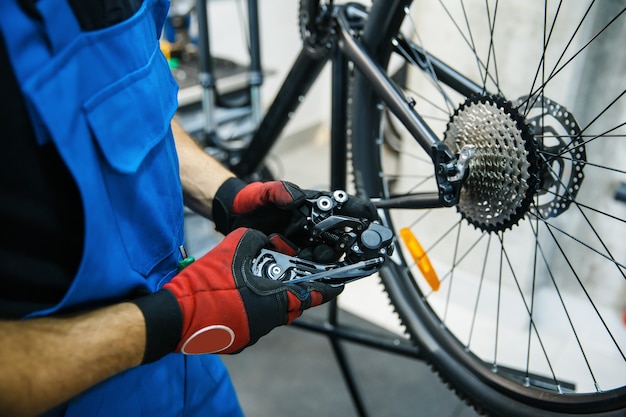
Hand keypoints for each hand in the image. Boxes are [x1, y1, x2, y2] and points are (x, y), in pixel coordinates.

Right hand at [161, 228, 341, 354]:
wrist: (174, 316)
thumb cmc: (204, 285)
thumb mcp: (233, 249)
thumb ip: (256, 241)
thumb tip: (265, 241)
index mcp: (272, 301)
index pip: (309, 295)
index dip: (325, 288)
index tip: (336, 283)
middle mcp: (267, 322)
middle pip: (290, 305)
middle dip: (292, 290)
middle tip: (289, 277)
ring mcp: (252, 334)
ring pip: (270, 315)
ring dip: (269, 300)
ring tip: (256, 285)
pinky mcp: (238, 341)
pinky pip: (253, 323)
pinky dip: (251, 310)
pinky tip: (238, 299)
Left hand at [212, 178, 378, 257]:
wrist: (232, 217)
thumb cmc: (252, 202)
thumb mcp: (264, 193)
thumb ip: (279, 191)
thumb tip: (297, 196)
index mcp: (316, 206)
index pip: (348, 208)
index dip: (364, 216)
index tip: (372, 225)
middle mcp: (317, 225)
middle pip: (346, 236)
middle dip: (352, 245)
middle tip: (346, 252)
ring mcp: (309, 242)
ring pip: (332, 255)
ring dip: (331, 260)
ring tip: (316, 260)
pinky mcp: (298, 258)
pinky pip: (314, 267)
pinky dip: (317, 272)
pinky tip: (312, 274)